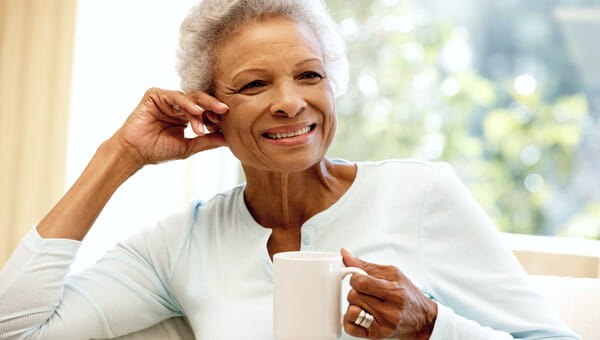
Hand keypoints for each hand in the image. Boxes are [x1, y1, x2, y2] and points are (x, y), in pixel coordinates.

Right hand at [112, 87, 228, 166]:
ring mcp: (167, 99)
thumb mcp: (189, 147)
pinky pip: (175, 96)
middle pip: (200, 101)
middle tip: (225, 111)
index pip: (206, 111)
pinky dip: (186, 103)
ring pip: (190, 98)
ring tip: (209, 119)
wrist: (135, 153)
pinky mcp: (155, 95)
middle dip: (213, 106)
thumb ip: (208, 141)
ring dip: (201, 108)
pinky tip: (196, 112)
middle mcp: (178, 105)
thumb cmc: (158, 151)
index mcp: (186, 115)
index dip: (216, 116)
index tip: (229, 122)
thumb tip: (229, 140)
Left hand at [341, 249, 436, 339]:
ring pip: (351, 311)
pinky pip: (350, 327)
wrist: (422, 319)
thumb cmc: (407, 294)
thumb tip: (344, 254)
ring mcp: (383, 325)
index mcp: (395, 292)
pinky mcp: (376, 335)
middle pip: (354, 296)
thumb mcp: (392, 274)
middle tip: (367, 292)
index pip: (361, 282)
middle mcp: (390, 311)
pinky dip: (350, 319)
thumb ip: (366, 266)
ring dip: (355, 305)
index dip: (356, 278)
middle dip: (356, 291)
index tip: (360, 278)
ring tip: (366, 303)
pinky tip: (361, 314)